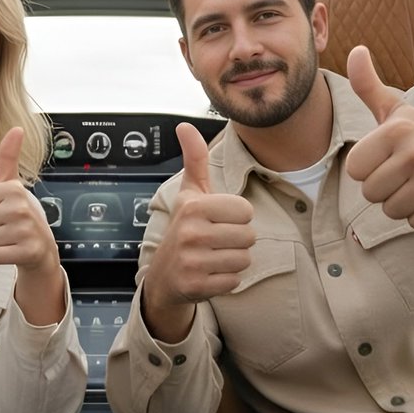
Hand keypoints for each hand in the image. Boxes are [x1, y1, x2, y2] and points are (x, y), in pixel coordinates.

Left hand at [0, 128, 58, 272]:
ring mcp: (24, 231)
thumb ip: (8, 157)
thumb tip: (16, 128)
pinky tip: (10, 249)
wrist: (42, 247)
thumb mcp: (11, 185)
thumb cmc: (19, 214)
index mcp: (11, 189)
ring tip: (5, 237)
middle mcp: (19, 208)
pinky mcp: (27, 252)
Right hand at [141, 123, 254, 339]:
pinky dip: (227, 280)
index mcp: (194, 207)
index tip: (219, 220)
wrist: (164, 275)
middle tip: (216, 240)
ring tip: (213, 256)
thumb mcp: (190, 193)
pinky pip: (235, 281)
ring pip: (244, 259)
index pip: (245, 210)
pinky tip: (210, 273)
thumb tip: (185, 126)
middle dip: (238, 240)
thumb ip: (194, 159)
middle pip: (248, 236)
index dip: (237, 217)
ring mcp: (192, 262)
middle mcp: (191, 233)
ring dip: (234, 260)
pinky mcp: (197, 286)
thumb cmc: (185, 227)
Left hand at [345, 44, 413, 228]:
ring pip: (392, 211)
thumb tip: (355, 50)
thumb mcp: (398, 110)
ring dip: (404, 203)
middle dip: (385, 189)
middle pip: (371, 193)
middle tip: (408, 174)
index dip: (369, 168)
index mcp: (397, 131)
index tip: (389, 158)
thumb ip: (369, 85)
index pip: (355, 169)